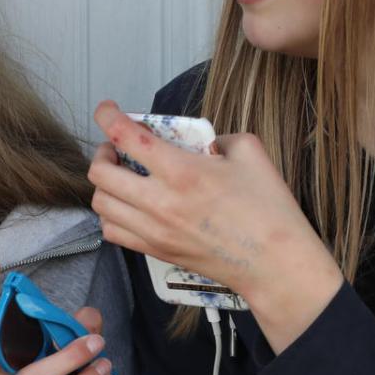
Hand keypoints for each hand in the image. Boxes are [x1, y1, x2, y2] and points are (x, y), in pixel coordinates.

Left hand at [89, 99, 343, 350]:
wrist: (274, 264)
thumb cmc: (269, 209)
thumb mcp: (250, 152)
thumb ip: (219, 138)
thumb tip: (200, 144)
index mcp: (181, 171)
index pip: (125, 136)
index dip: (107, 117)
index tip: (107, 110)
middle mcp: (159, 201)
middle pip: (100, 173)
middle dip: (102, 153)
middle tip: (117, 149)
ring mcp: (154, 230)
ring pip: (101, 205)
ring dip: (104, 185)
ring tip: (120, 178)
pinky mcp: (156, 251)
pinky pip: (113, 232)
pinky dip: (112, 216)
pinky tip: (129, 207)